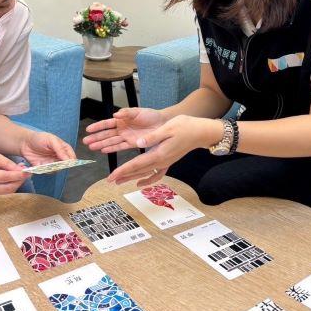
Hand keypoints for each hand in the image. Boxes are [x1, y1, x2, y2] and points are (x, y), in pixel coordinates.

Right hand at [0, 151, 29, 195]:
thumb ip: (7, 163)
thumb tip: (20, 170)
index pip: (4, 177)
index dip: (18, 175)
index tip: (28, 171)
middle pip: (7, 188)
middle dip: (19, 181)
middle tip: (27, 172)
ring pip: (8, 192)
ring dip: (17, 183)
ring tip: (21, 173)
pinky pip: (5, 192)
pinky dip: (12, 185)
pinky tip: (15, 177)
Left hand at [20, 131, 75, 166]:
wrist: (24, 143)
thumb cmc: (39, 138)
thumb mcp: (51, 140)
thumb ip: (60, 149)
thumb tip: (68, 160)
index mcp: (63, 149)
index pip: (71, 156)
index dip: (71, 160)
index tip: (68, 163)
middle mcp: (59, 157)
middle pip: (65, 165)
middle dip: (61, 165)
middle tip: (55, 162)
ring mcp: (52, 163)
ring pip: (57, 170)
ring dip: (52, 168)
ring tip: (46, 163)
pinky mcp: (44, 168)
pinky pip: (47, 172)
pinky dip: (45, 170)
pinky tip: (40, 164)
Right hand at [83, 107, 166, 153]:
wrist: (162, 123)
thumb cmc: (150, 115)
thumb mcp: (138, 111)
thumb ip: (127, 113)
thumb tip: (115, 114)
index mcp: (122, 119)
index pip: (107, 123)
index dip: (98, 127)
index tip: (88, 130)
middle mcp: (122, 129)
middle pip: (106, 134)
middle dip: (96, 137)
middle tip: (85, 141)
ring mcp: (126, 137)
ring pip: (111, 141)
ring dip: (101, 144)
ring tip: (91, 147)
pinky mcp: (132, 143)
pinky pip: (120, 147)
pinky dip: (112, 149)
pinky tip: (103, 151)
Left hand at [107, 115, 222, 185]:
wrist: (200, 132)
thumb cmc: (185, 127)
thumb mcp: (167, 129)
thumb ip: (152, 137)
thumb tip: (138, 143)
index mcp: (159, 154)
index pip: (136, 164)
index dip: (122, 170)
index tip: (111, 176)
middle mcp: (161, 161)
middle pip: (138, 171)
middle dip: (123, 175)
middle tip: (109, 180)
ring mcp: (165, 162)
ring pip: (145, 173)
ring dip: (131, 177)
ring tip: (119, 181)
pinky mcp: (168, 161)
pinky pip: (156, 174)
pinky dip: (147, 180)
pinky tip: (140, 183)